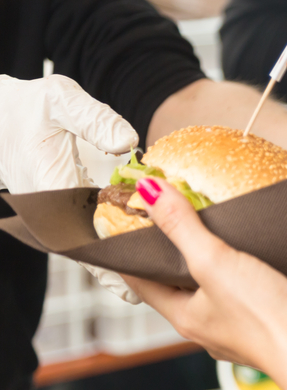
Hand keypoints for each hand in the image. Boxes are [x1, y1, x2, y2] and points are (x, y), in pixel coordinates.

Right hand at [0, 75, 141, 302]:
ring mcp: (70, 205)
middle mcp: (62, 205)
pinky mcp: (78, 199)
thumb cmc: (30, 107)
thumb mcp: (61, 102)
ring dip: (131, 249)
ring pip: (103, 236)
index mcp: (56, 187)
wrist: (4, 113)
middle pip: (97, 244)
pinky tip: (159, 239)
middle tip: (163, 281)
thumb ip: (94, 121)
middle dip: (127, 262)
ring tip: (167, 271)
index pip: (84, 235)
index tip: (133, 287)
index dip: (110, 261)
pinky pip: (104, 222)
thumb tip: (128, 143)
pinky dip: (129, 230)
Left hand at [121, 178, 286, 389]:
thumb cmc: (261, 316)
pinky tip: (280, 253)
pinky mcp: (276, 322)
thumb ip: (184, 228)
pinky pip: (266, 292)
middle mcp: (211, 325)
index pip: (143, 282)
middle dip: (184, 255)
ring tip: (231, 232)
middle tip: (182, 221)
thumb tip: (149, 192)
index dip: (131, 256)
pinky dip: (269, 272)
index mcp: (186, 316)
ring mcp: (244, 327)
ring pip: (227, 288)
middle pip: (186, 284)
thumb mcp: (215, 263)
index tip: (125, 230)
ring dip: (228, 263)